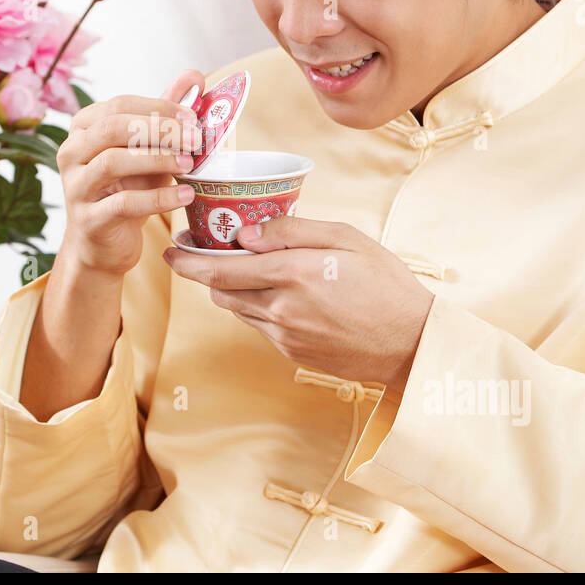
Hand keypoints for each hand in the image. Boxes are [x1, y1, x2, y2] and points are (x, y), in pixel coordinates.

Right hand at [56, 69, 206, 277]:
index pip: (119, 105)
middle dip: (160, 130)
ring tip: (190, 165)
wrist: (104, 244)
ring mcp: (75, 187)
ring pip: (113, 162)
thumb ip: (166, 113)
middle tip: (196, 139)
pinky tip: (186, 195)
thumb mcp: (148, 149)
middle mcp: (71, 153)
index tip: (193, 117)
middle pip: (113, 128)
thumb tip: (194, 76)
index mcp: (82, 128)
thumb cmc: (126, 189)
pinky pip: (124, 203)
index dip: (159, 108)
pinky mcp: (88, 220)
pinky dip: (159, 198)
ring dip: (157, 160)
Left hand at [162, 215, 435, 395]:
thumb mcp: (347, 239)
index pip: (219, 269)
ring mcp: (285, 335)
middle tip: (198, 251)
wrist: (412, 343)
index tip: (172, 246)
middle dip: (201, 271)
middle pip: (218, 290)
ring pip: (235, 309)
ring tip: (243, 267)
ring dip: (229, 288)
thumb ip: (292, 232)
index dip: (187, 259)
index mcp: (293, 274)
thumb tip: (245, 233)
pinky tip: (277, 291)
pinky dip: (255, 305)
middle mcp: (281, 309)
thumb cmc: (386, 283)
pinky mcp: (291, 353)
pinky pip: (258, 325)